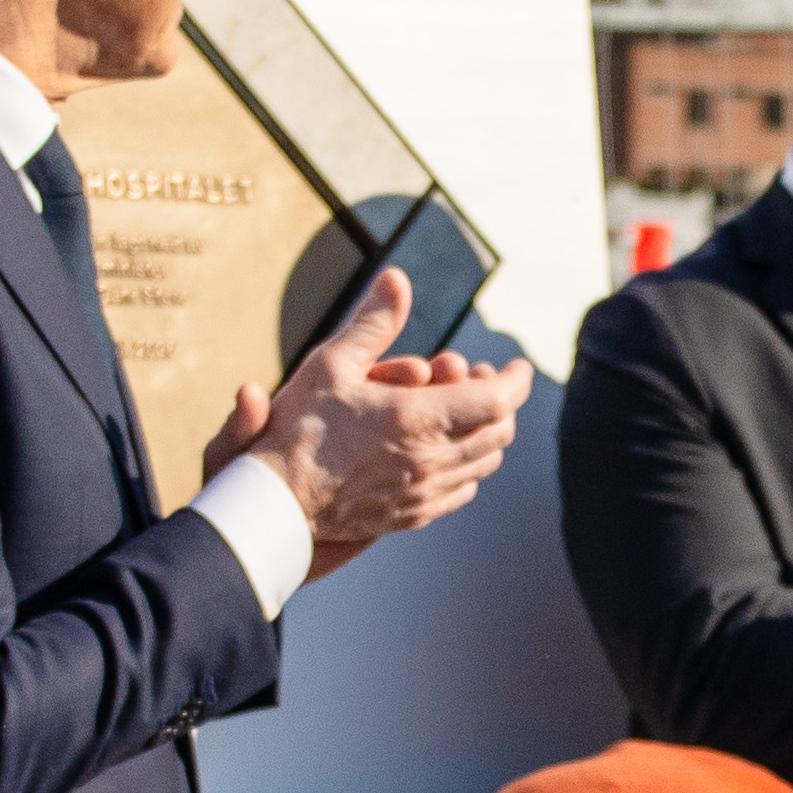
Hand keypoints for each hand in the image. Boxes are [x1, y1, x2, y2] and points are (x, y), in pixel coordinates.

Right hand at [235, 270, 527, 565]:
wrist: (275, 504)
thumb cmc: (298, 430)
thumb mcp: (331, 363)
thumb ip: (373, 321)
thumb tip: (398, 278)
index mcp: (418, 419)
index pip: (499, 400)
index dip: (516, 379)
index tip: (516, 364)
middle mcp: (431, 460)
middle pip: (500, 432)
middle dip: (502, 402)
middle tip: (481, 379)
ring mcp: (425, 492)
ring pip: (484, 463)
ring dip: (486, 434)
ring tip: (464, 410)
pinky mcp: (413, 515)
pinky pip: (462, 491)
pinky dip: (466, 466)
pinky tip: (443, 449)